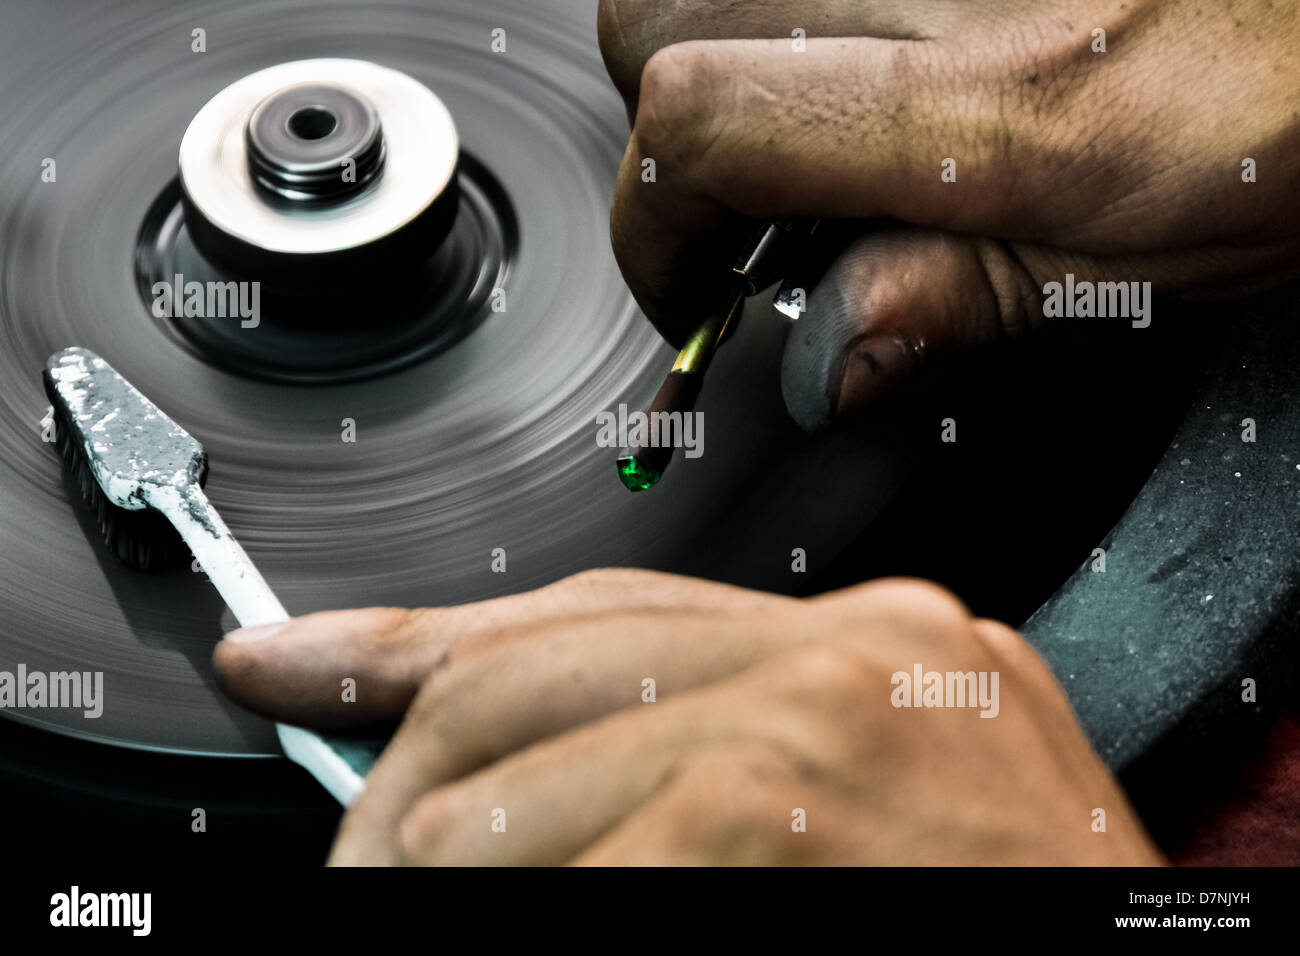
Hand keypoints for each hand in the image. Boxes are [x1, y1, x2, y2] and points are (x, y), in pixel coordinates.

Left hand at [213, 570, 1161, 864]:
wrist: (1120, 951)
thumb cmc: (985, 898)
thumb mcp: (854, 794)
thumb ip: (689, 748)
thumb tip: (493, 768)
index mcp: (859, 640)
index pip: (587, 609)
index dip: (413, 642)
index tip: (298, 657)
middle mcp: (841, 653)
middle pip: (526, 675)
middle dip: (404, 781)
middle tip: (353, 858)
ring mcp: (818, 722)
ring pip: (513, 779)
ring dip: (437, 865)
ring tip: (426, 904)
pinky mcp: (778, 809)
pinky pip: (580, 864)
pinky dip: (531, 903)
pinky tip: (547, 913)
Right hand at [598, 0, 1299, 428]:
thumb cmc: (1287, 118)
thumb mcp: (1118, 266)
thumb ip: (948, 301)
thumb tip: (821, 366)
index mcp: (986, 108)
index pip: (699, 126)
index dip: (654, 227)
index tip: (691, 284)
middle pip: (654, 21)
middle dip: (664, 130)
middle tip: (747, 199)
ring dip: (709, 47)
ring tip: (801, 114)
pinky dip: (783, 8)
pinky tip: (858, 46)